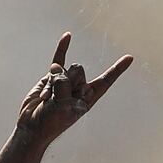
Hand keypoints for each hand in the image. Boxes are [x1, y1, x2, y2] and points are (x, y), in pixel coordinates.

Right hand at [17, 32, 132, 145]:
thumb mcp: (62, 106)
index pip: (105, 81)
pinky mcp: (52, 77)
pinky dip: (63, 48)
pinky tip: (68, 35)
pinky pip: (59, 59)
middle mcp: (79, 88)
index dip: (117, 70)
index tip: (129, 58)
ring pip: (65, 68)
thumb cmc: (51, 121)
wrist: (32, 126)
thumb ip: (62, 83)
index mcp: (88, 99)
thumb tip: (56, 67)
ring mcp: (66, 81)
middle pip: (79, 70)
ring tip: (48, 100)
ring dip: (53, 83)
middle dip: (66, 82)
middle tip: (57, 101)